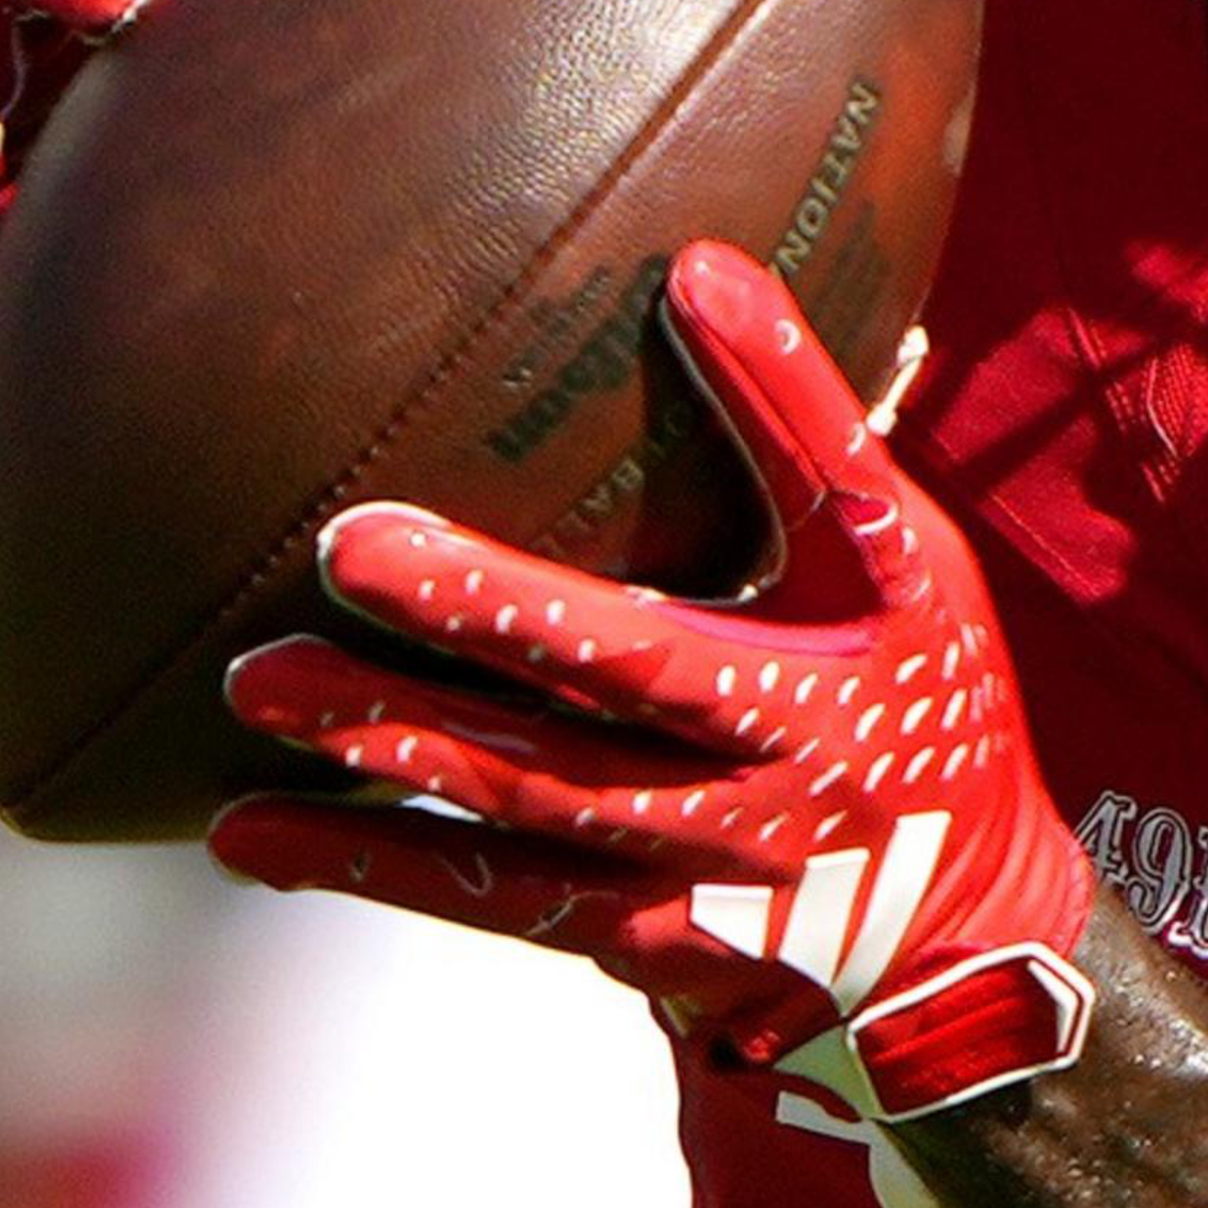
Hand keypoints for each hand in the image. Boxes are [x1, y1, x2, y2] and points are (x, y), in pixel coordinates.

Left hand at [212, 242, 1094, 1121]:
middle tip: (352, 545)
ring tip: (261, 681)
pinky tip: (250, 831)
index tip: (687, 283)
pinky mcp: (638, 939)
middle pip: (639, 675)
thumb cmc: (923, 704)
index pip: (827, 501)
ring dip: (398, 738)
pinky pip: (492, 900)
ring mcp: (711, 866)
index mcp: (868, 640)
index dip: (775, 400)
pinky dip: (369, 862)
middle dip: (496, 611)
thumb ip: (818, 438)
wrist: (958, 937)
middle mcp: (793, 758)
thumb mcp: (911, 574)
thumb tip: (707, 268)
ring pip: (541, 797)